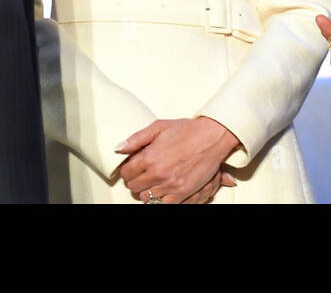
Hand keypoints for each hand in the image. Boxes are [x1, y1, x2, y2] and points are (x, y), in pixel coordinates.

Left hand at [115, 117, 239, 203]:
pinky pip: (164, 204)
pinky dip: (161, 198)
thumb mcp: (158, 127)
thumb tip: (118, 149)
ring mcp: (171, 185)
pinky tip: (163, 189)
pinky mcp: (183, 193)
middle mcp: (158, 174)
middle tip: (141, 174)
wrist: (212, 137)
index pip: (126, 173)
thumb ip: (136, 139)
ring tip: (153, 181)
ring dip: (147, 190)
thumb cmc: (186, 130)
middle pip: (134, 187)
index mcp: (150, 157)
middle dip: (135, 180)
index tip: (132, 167)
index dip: (127, 170)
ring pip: (146, 198)